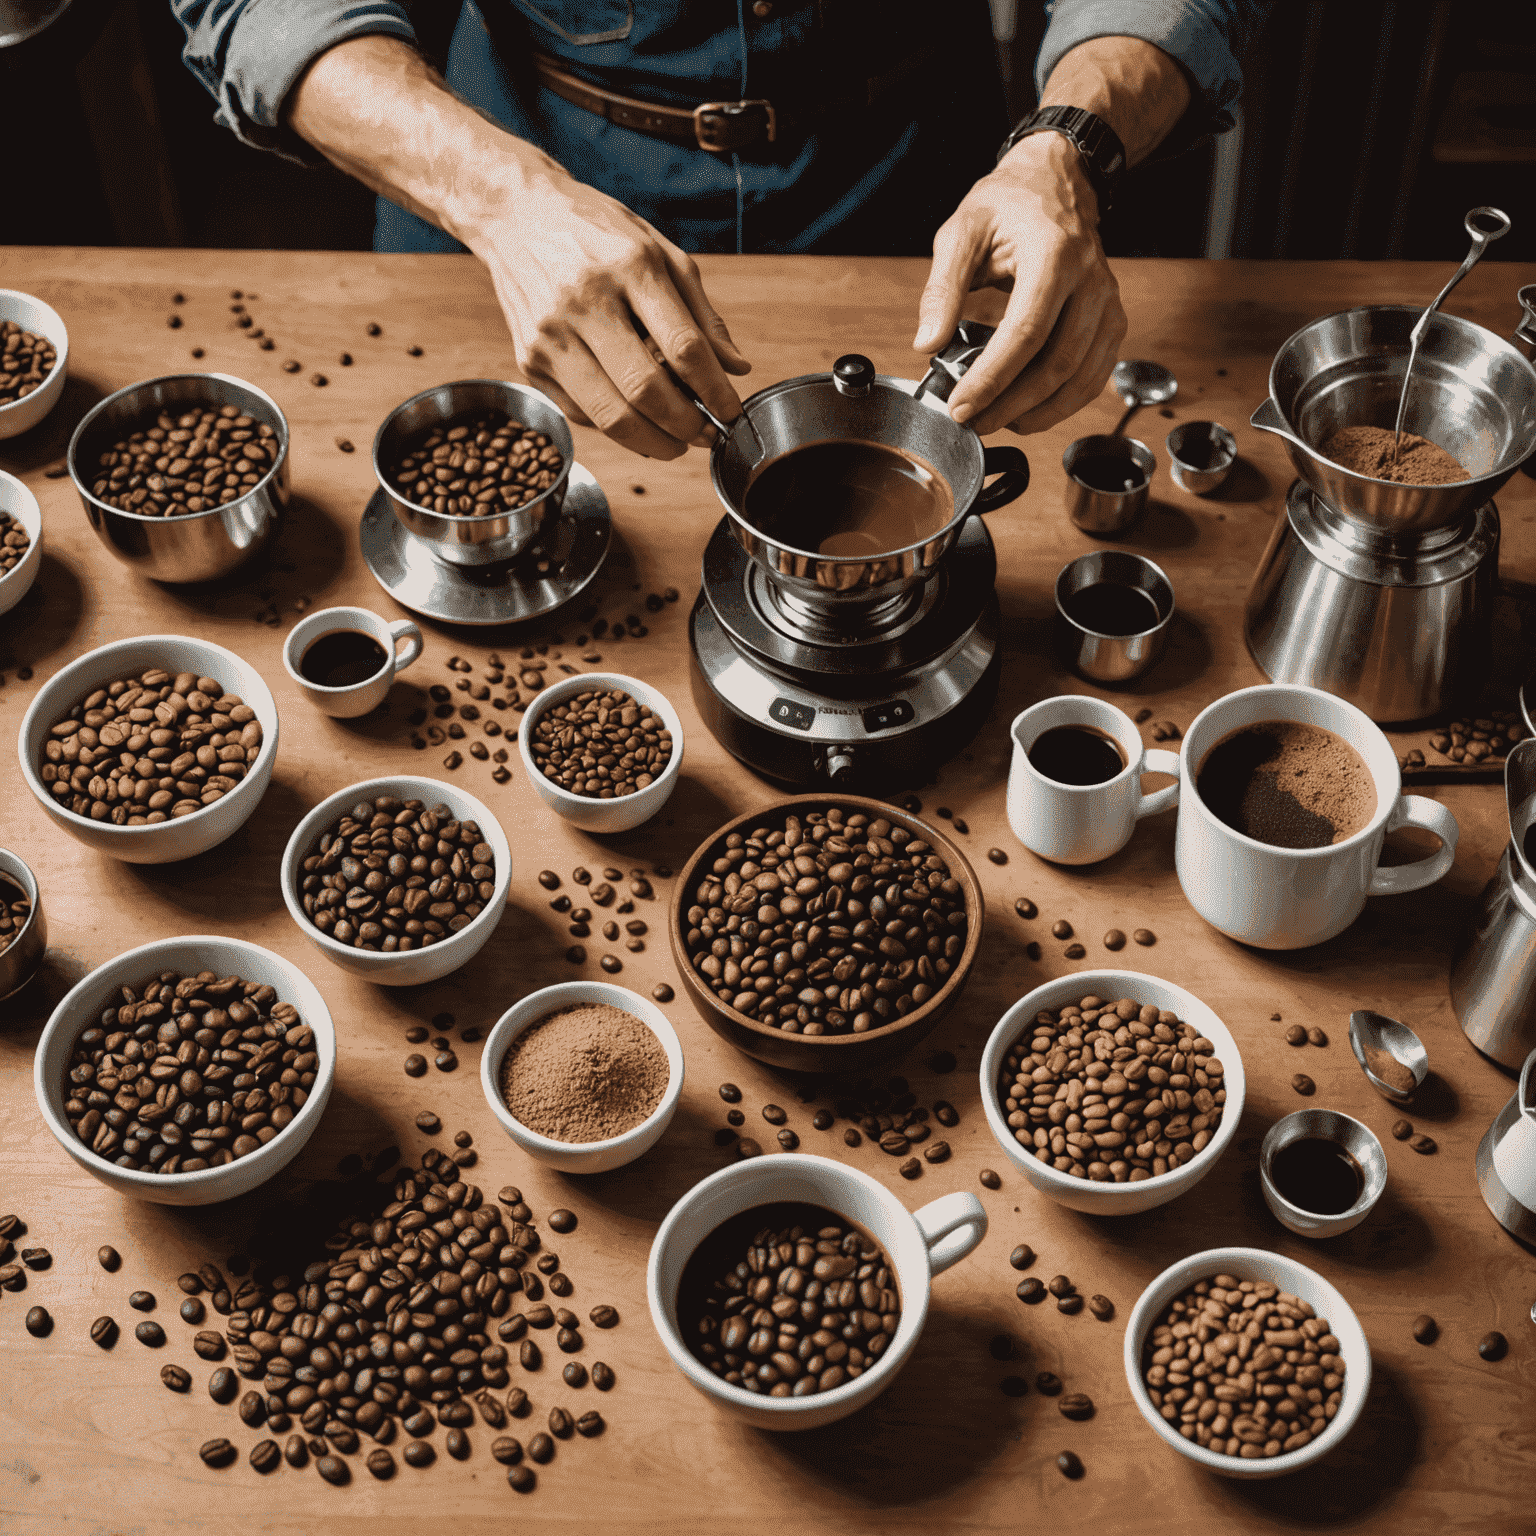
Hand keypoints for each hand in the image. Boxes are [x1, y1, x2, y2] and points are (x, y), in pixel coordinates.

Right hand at [469, 171, 750, 458]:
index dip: (714, 391)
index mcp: (629, 267)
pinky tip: (636, 422)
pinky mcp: (529, 359)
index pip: (683, 347)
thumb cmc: (597, 233)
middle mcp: (585, 301)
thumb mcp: (659, 253)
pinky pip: (582, 413)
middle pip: (645, 390)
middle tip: (706, 436)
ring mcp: (551, 335)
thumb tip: (736, 368)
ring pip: (611, 414)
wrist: (515, 214)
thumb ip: (701, 313)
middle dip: (686, 426)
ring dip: (653, 442)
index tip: (731, 412)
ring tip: (676, 443)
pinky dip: (616, 428)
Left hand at [913, 132, 1125, 435]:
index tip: (961, 405)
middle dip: (1011, 403)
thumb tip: (927, 344)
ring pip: (1080, 378)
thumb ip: (943, 288)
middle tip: (972, 421)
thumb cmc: (1009, 204)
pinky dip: (1064, 403)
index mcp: (1054, 254)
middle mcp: (1090, 281)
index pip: (1025, 333)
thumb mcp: (962, 231)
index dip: (993, 378)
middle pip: (1056, 364)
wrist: (1057, 182)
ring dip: (1039, 412)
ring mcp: (1107, 302)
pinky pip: (1094, 375)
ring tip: (997, 421)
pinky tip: (1032, 412)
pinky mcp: (1112, 319)